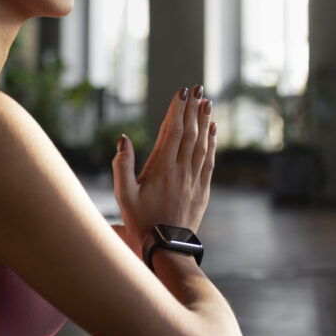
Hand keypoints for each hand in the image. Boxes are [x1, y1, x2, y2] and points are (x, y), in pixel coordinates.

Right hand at [112, 85, 215, 243]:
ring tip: (207, 102)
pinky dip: (212, 142)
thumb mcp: (123, 195)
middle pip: (190, 132)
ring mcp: (194, 179)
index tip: (181, 92)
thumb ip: (122, 166)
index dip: (177, 110)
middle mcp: (181, 170)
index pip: (172, 131)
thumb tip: (124, 138)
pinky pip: (210, 159)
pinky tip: (213, 129)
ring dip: (205, 121)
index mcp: (162, 168)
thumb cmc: (141, 221)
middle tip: (197, 88)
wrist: (167, 247)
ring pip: (202, 143)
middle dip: (193, 108)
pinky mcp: (203, 188)